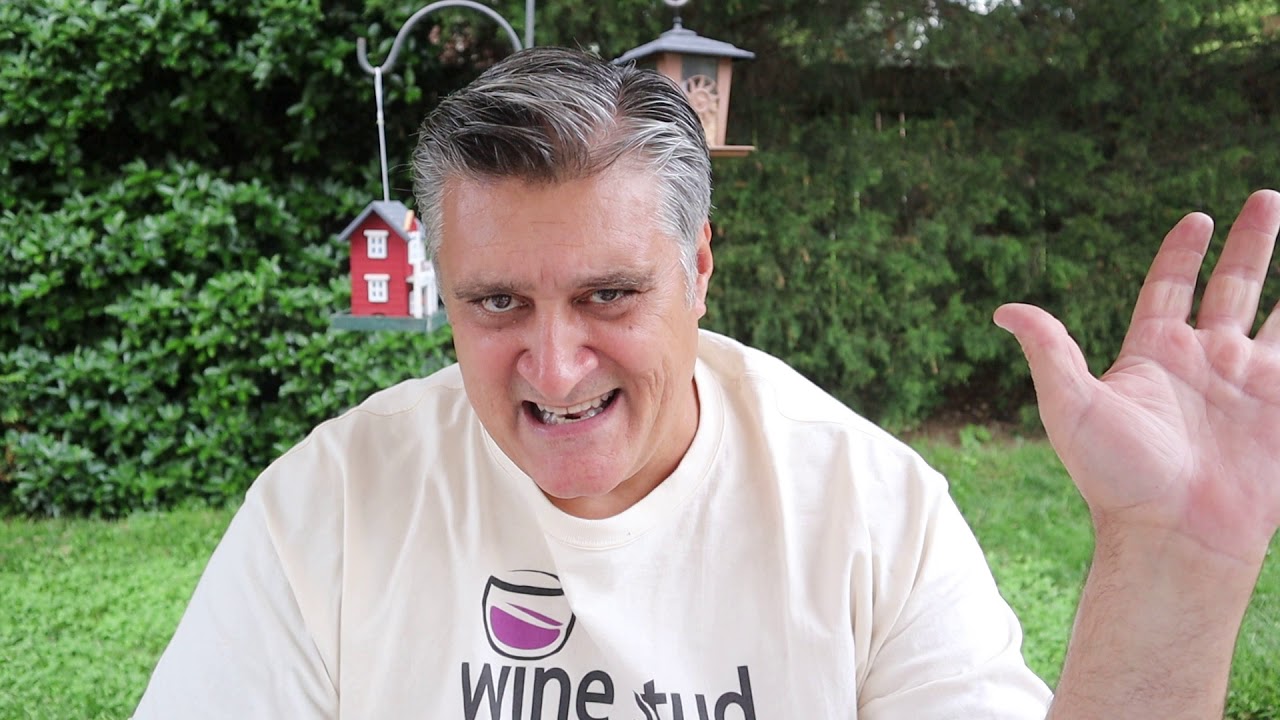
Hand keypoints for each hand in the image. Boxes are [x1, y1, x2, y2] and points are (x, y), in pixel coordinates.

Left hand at [995, 189, 1279, 565]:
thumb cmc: (1116, 477)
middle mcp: (1203, 363)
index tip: (1198, 217)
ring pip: (1279, 315)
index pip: (1169, 288)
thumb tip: (1002, 310)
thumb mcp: (1070, 406)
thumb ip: (1049, 351)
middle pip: (1232, 287)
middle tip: (1265, 199)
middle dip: (1251, 244)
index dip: (1181, 253)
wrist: (1173, 537)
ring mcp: (1247, 385)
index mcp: (1153, 354)